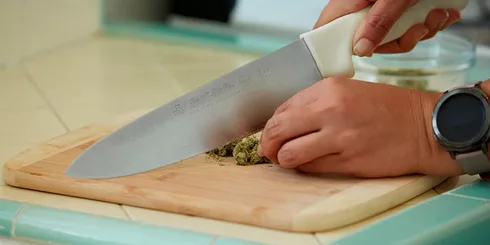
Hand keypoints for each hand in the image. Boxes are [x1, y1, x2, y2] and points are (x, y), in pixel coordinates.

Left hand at [257, 77, 463, 177]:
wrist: (424, 127)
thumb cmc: (387, 109)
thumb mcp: (348, 91)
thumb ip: (315, 103)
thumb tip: (285, 123)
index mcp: (327, 89)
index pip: (282, 109)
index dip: (271, 125)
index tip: (273, 134)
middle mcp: (330, 110)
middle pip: (277, 130)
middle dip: (267, 144)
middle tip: (270, 151)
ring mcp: (339, 136)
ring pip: (289, 153)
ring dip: (284, 159)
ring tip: (289, 159)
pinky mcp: (348, 160)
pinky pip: (311, 167)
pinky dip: (304, 167)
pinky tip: (310, 163)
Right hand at [314, 0, 461, 55]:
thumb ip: (378, 23)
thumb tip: (361, 50)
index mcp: (351, 1)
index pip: (326, 28)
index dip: (332, 47)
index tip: (348, 59)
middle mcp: (363, 6)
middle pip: (369, 40)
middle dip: (400, 40)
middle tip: (418, 29)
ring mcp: (381, 9)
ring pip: (393, 36)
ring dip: (420, 31)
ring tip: (437, 15)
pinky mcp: (399, 9)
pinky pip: (408, 27)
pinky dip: (428, 23)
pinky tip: (441, 12)